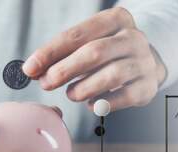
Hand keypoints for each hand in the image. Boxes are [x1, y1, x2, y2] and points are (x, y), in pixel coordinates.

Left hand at [22, 7, 166, 111]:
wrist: (146, 62)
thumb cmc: (107, 52)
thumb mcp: (87, 44)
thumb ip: (61, 55)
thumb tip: (32, 70)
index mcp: (115, 20)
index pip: (77, 35)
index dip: (50, 52)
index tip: (30, 68)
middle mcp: (132, 38)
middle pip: (94, 53)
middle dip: (64, 70)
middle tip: (45, 83)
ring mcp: (144, 62)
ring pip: (110, 76)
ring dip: (83, 88)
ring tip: (71, 94)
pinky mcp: (148, 86)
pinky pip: (124, 97)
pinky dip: (103, 103)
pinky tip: (90, 104)